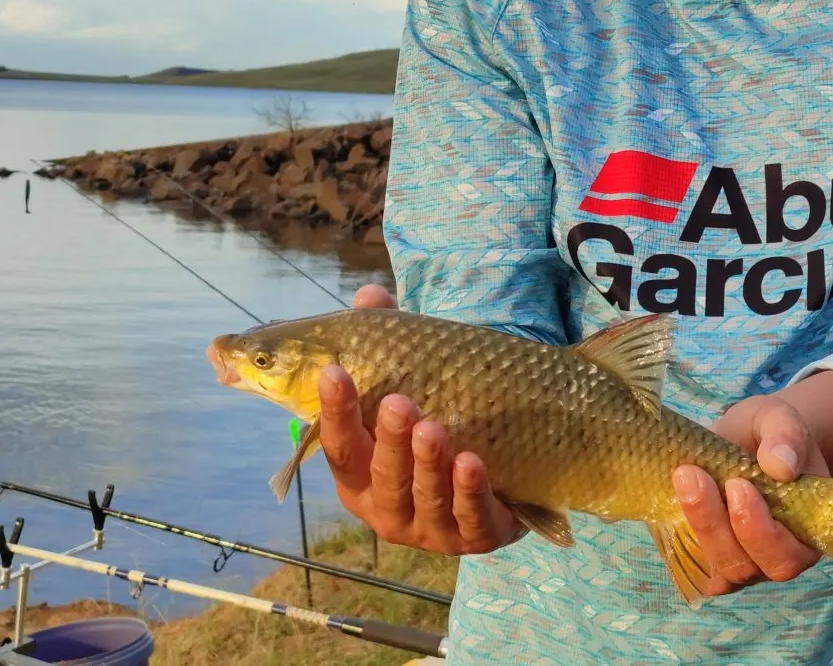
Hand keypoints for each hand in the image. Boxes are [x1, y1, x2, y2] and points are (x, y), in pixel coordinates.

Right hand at [315, 283, 523, 554]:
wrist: (499, 478)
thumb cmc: (438, 426)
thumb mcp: (412, 388)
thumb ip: (388, 342)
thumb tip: (370, 296)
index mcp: (359, 474)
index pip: (338, 446)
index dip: (334, 411)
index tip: (334, 371)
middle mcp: (386, 507)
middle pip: (382, 476)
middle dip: (389, 441)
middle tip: (398, 402)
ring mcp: (430, 528)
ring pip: (424, 500)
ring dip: (428, 465)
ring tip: (434, 429)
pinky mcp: (475, 536)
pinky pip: (471, 518)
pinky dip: (470, 491)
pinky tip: (472, 462)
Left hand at [672, 394, 831, 596]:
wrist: (742, 438)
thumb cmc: (768, 435)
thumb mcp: (780, 419)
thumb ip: (787, 435)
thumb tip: (781, 466)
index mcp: (803, 535)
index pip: (786, 556)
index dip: (760, 531)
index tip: (738, 485)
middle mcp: (771, 560)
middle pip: (744, 567)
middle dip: (716, 525)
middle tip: (696, 476)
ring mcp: (735, 563)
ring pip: (713, 567)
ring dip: (695, 524)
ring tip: (683, 476)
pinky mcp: (702, 558)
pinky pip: (686, 561)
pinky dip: (676, 533)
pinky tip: (671, 496)